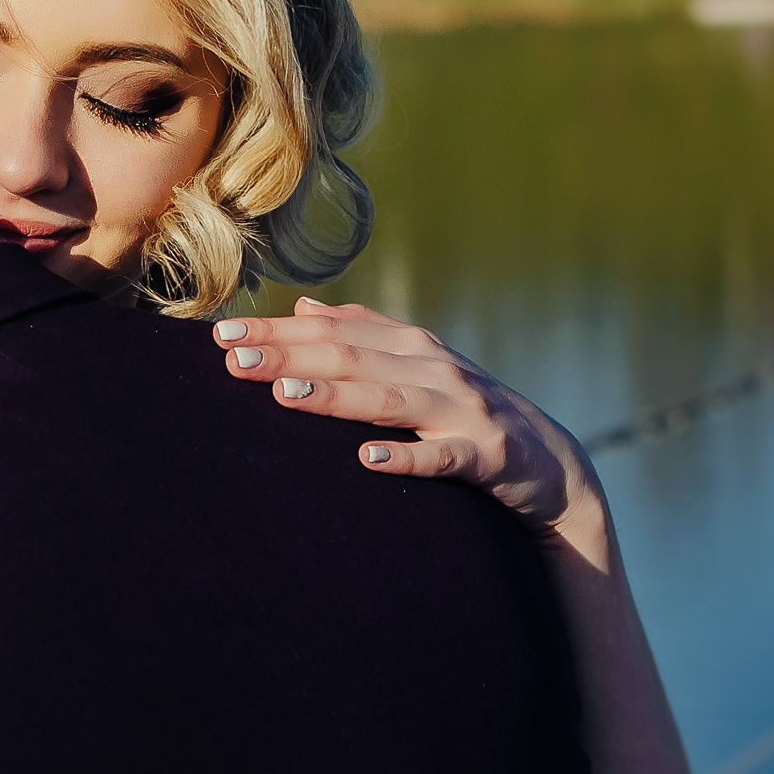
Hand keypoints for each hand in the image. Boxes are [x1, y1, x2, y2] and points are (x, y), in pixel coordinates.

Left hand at [212, 296, 602, 543]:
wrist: (551, 466)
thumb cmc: (467, 413)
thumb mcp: (417, 368)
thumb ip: (364, 336)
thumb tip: (305, 307)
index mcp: (411, 346)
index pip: (332, 331)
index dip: (277, 332)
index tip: (221, 337)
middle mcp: (434, 368)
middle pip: (352, 357)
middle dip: (290, 356)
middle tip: (233, 360)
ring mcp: (461, 410)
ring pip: (390, 399)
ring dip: (335, 397)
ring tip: (283, 396)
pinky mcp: (486, 456)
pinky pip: (442, 457)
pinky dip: (406, 456)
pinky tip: (366, 460)